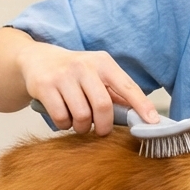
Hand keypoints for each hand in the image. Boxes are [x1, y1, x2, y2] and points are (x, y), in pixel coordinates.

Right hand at [18, 44, 159, 134]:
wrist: (36, 59)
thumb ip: (116, 93)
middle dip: (104, 126)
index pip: (127, 86)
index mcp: (103, 63)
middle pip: (103, 106)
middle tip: (101, 130)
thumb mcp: (97, 74)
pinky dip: (65, 125)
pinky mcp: (45, 86)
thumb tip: (141, 115)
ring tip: (79, 122)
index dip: (141, 105)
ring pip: (82, 115)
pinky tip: (64, 118)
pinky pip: (61, 118)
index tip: (152, 121)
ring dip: (82, 127)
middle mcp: (84, 66)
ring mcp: (63, 75)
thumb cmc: (74, 72)